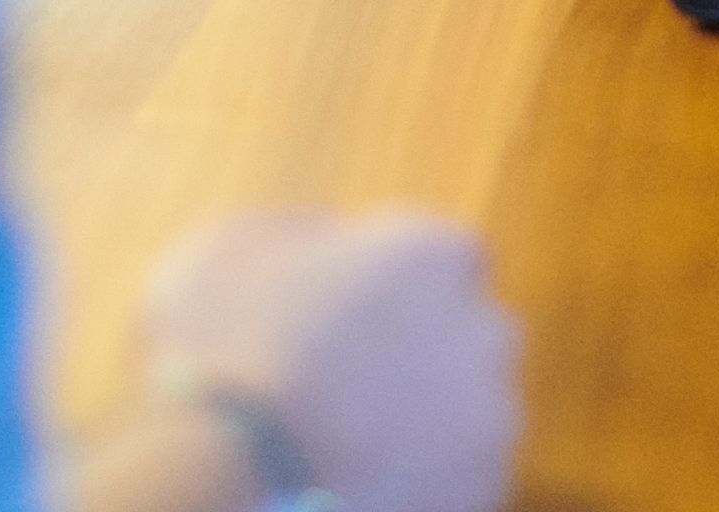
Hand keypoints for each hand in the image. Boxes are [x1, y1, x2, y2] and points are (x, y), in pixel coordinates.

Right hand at [143, 208, 518, 511]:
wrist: (242, 479)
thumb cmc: (227, 349)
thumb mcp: (234, 248)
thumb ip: (301, 233)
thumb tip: (319, 244)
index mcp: (434, 251)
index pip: (448, 253)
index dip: (399, 280)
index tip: (352, 306)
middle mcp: (484, 331)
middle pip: (468, 330)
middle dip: (425, 347)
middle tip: (351, 374)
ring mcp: (491, 425)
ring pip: (467, 411)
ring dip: (426, 417)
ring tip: (348, 439)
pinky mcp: (481, 498)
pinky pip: (456, 478)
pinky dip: (421, 479)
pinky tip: (358, 480)